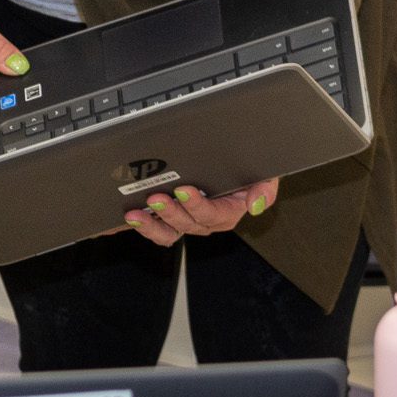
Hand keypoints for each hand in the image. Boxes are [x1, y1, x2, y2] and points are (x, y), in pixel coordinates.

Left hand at [120, 178, 277, 246]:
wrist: (235, 165)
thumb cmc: (248, 172)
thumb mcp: (264, 176)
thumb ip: (264, 190)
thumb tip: (254, 207)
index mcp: (227, 213)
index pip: (211, 213)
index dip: (196, 205)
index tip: (183, 190)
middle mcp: (206, 221)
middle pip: (187, 223)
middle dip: (169, 212)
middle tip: (155, 198)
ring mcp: (187, 222)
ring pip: (169, 231)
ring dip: (151, 225)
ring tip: (135, 215)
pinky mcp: (172, 221)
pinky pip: (159, 231)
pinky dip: (144, 227)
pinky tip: (131, 217)